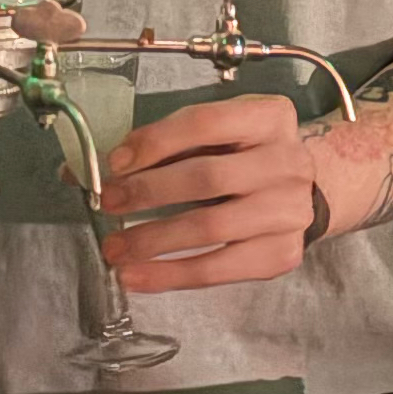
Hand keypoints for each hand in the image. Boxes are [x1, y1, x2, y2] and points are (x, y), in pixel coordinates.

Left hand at [99, 88, 327, 294]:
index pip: (204, 123)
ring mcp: (289, 210)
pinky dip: (171, 274)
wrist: (309, 189)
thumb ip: (162, 144)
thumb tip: (83, 167)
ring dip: (152, 240)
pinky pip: (218, 268)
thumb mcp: (216, 135)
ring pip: (209, 227)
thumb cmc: (247, 156)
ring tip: (114, 249)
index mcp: (268, 117)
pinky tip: (137, 277)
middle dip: (148, 191)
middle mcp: (287, 161)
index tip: (115, 163)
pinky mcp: (281, 253)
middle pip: (206, 177)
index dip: (155, 142)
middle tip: (109, 204)